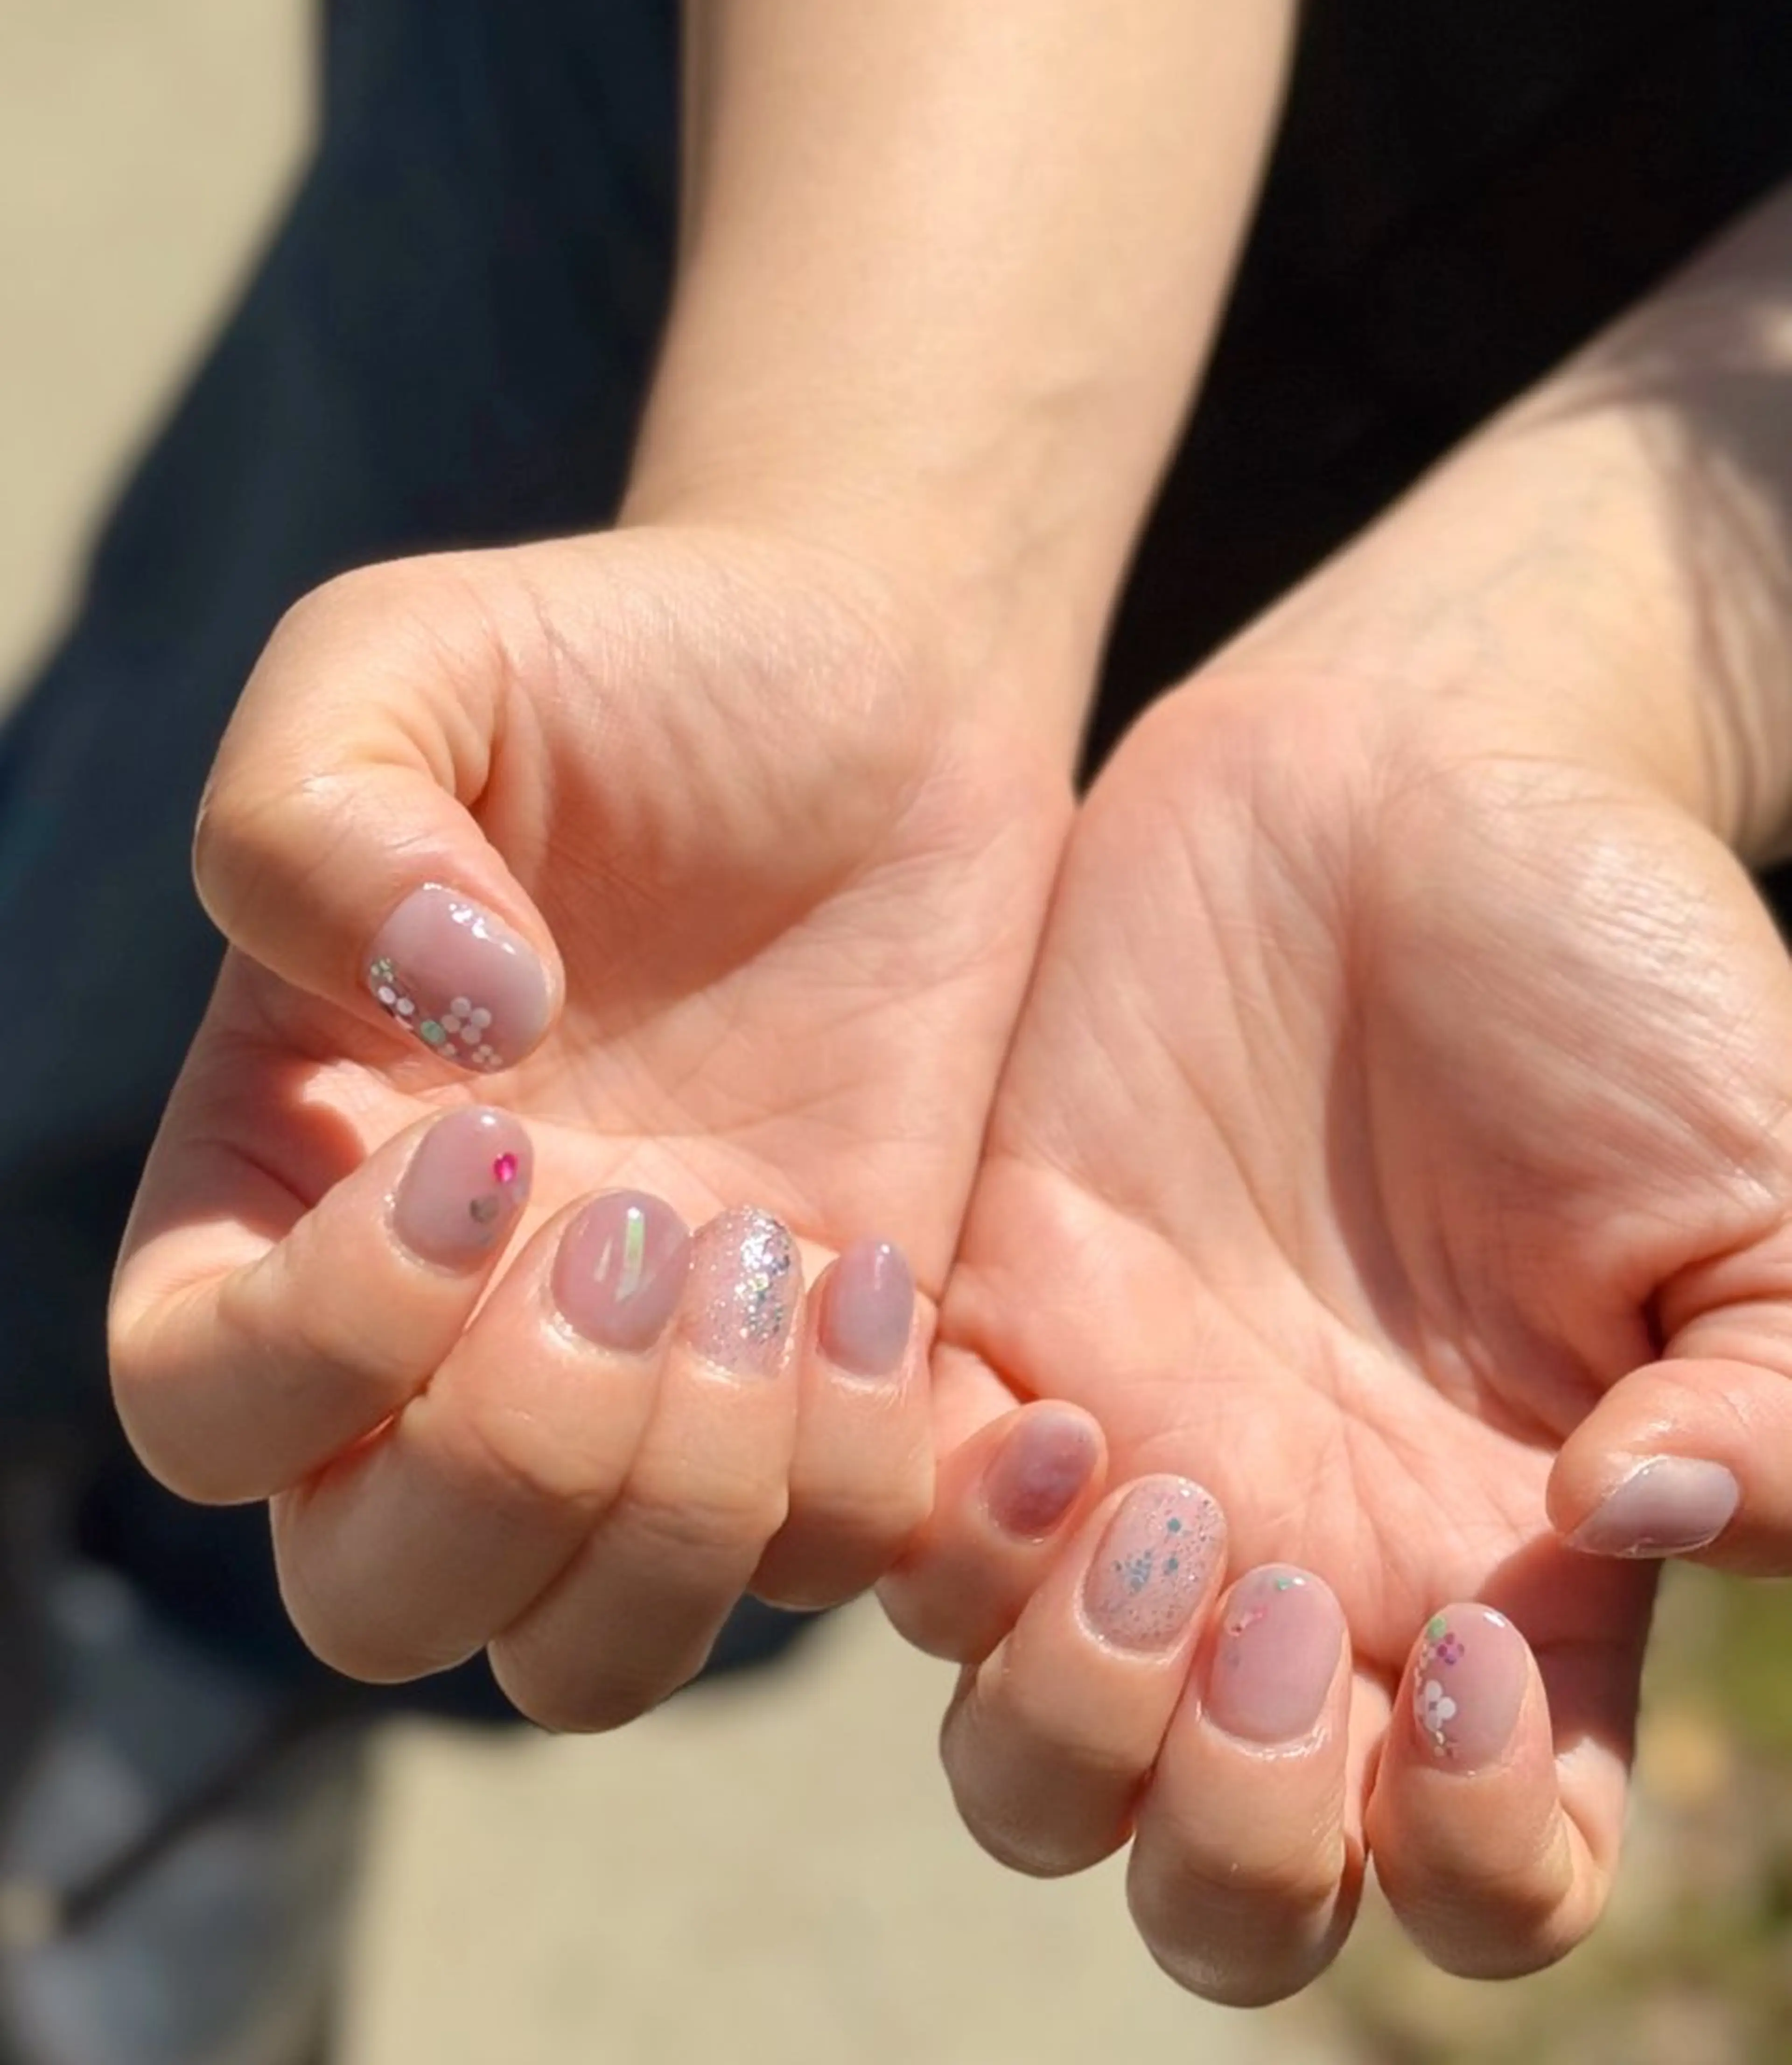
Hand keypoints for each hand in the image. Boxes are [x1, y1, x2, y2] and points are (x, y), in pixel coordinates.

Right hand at [110, 521, 1069, 1727]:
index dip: (319, 1343)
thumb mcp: (409, 660)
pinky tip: (887, 1275)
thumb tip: (440, 1021)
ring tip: (778, 1264)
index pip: (202, 1400)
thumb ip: (312, 815)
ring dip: (681, 1515)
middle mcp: (451, 1327)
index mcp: (295, 1179)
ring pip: (589, 1650)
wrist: (876, 688)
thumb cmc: (620, 670)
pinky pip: (816, 1562)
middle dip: (510, 1472)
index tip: (483, 1152)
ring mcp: (647, 1379)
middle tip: (640, 1233)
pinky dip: (858, 1477)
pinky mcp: (827, 1385)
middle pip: (378, 1595)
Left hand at [888, 646, 1791, 1997]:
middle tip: (1257, 1596)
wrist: (1411, 773)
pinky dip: (901, 1506)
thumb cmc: (1616, 972)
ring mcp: (1131, 1462)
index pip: (1474, 1868)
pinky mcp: (986, 1329)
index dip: (1468, 1850)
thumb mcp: (1762, 1186)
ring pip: (1023, 1751)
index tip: (1475, 1655)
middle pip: (1215, 1878)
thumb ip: (1773, 1400)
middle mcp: (1305, 1564)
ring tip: (1122, 1480)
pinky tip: (980, 1370)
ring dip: (1053, 1698)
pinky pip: (883, 1522)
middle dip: (1220, 1825)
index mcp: (1506, 1580)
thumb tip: (1635, 1525)